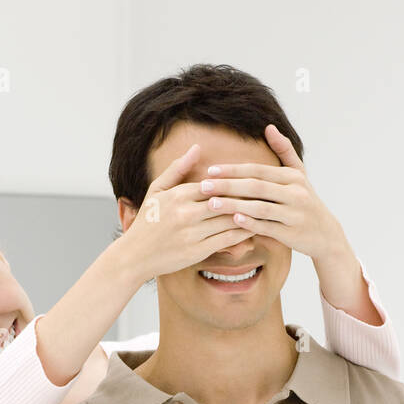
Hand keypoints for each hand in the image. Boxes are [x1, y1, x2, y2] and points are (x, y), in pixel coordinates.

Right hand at [123, 143, 254, 278]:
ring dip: (249, 214)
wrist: (135, 255)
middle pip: (225, 200)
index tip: (253, 177)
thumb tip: (197, 148)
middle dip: (247, 196)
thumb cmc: (147, 221)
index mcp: (178, 194)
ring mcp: (192, 232)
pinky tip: (254, 229)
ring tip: (266, 209)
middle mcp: (186, 212)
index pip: (214, 183)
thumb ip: (178, 169)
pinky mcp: (197, 251)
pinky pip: (226, 239)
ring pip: (229, 219)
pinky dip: (242, 233)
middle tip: (268, 191)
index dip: (235, 181)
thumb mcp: (157, 190)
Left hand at [196, 124, 346, 261]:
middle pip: (256, 187)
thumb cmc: (306, 201)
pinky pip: (267, 227)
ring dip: (234, 205)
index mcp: (293, 177)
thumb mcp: (299, 174)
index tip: (210, 171)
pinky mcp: (292, 233)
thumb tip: (268, 127)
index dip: (233, 170)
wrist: (325, 234)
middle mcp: (295, 193)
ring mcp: (294, 214)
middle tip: (203, 186)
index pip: (257, 170)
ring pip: (259, 207)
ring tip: (211, 204)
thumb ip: (284, 150)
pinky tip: (233, 220)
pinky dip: (250, 223)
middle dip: (227, 185)